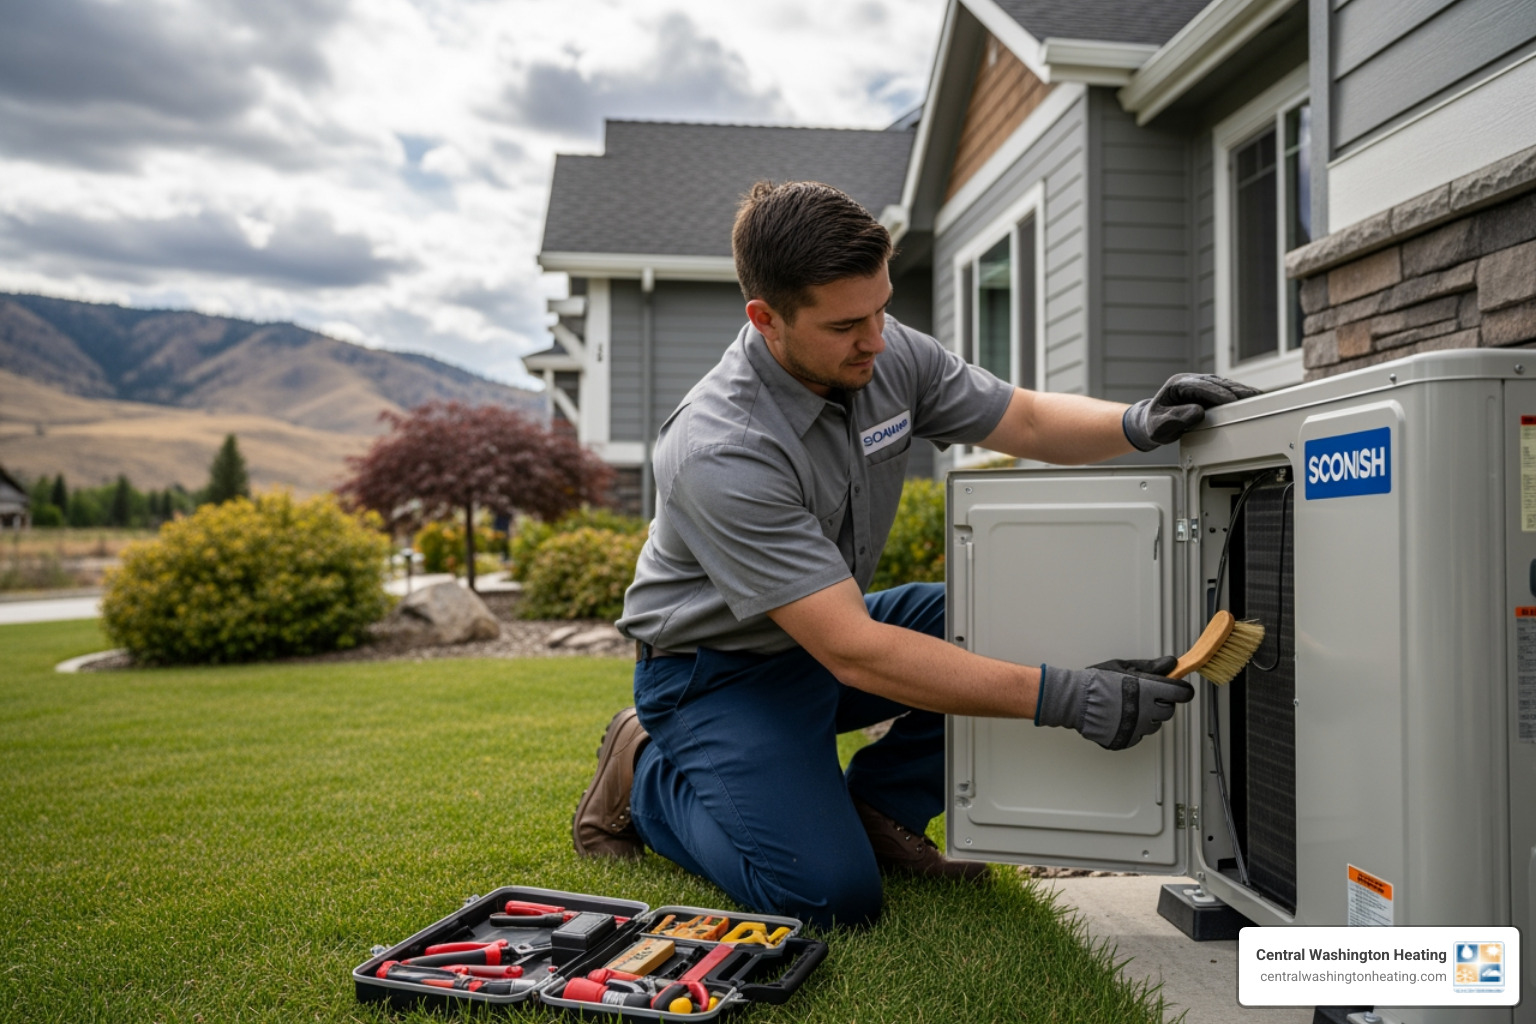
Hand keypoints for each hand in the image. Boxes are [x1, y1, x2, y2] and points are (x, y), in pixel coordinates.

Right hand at [1035, 659, 1193, 749]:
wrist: (1074, 701)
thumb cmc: (1096, 682)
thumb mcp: (1124, 667)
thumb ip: (1151, 667)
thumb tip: (1170, 664)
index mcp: (1147, 690)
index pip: (1181, 693)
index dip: (1181, 690)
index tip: (1179, 689)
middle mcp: (1146, 711)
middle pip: (1169, 710)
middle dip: (1161, 703)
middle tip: (1145, 696)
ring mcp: (1137, 728)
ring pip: (1155, 725)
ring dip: (1148, 716)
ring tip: (1129, 707)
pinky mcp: (1128, 740)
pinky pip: (1139, 736)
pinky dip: (1134, 729)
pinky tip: (1121, 718)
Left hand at [1122, 373, 1260, 451]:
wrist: (1150, 422)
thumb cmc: (1153, 424)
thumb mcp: (1158, 426)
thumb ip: (1175, 419)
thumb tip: (1197, 412)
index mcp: (1177, 384)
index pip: (1201, 387)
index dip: (1218, 394)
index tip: (1232, 402)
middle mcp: (1191, 381)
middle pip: (1217, 383)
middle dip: (1236, 391)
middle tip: (1254, 399)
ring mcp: (1201, 385)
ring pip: (1225, 385)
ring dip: (1241, 391)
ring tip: (1258, 399)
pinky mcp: (1208, 392)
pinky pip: (1226, 391)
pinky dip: (1239, 395)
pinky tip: (1252, 399)